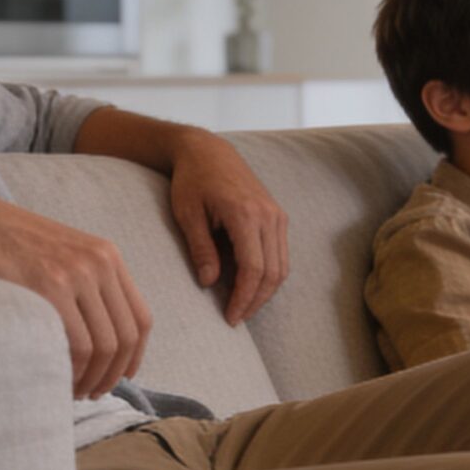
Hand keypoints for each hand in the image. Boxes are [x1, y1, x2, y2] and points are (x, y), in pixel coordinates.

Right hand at [0, 183, 152, 398]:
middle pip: (124, 338)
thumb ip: (78, 284)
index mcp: (104, 254)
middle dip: (111, 375)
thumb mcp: (53, 253)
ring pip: (103, 347)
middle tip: (91, 393)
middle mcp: (97, 262)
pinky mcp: (48, 287)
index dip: (134, 356)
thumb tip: (92, 335)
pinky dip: (71, 372)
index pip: (140, 318)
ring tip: (71, 391)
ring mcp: (74, 273)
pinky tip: (56, 379)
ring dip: (91, 379)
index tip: (122, 376)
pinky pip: (76, 346)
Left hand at [164, 130, 288, 322]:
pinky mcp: (277, 216)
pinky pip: (281, 254)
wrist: (208, 151)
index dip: (243, 298)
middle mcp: (268, 215)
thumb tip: (209, 283)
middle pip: (273, 272)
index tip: (230, 317)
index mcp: (245, 214)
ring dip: (265, 292)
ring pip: (282, 266)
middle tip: (235, 318)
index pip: (253, 268)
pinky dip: (269, 275)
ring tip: (243, 307)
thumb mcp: (187, 214)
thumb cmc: (192, 181)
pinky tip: (250, 286)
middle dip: (255, 301)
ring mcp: (277, 215)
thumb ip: (200, 249)